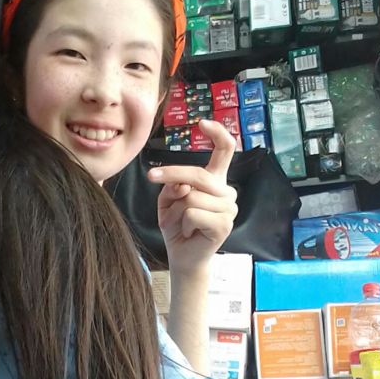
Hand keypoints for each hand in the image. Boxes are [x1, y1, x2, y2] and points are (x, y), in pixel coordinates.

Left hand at [147, 119, 237, 274]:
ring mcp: (228, 209)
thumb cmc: (176, 225)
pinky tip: (188, 232)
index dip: (217, 133)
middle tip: (151, 175)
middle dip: (171, 175)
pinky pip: (193, 214)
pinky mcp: (224, 225)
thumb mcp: (168, 199)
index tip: (202, 122)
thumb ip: (174, 185)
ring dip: (175, 211)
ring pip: (192, 197)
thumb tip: (183, 185)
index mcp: (215, 180)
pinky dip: (182, 224)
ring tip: (179, 223)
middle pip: (198, 174)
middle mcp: (226, 191)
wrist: (182, 256)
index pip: (225, 150)